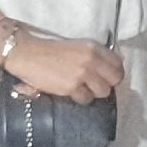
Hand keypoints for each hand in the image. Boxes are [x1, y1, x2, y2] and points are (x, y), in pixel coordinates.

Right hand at [3, 33, 123, 103]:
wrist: (28, 54)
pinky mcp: (72, 86)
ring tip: (82, 89)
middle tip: (96, 86)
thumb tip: (108, 70)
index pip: (118, 63)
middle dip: (108, 84)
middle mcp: (91, 59)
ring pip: (103, 91)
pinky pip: (86, 99)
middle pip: (115, 79)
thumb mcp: (76, 47)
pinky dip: (79, 98)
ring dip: (94, 93)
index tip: (107, 77)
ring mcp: (82, 73)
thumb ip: (93, 56)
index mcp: (93, 47)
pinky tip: (70, 92)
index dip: (114, 73)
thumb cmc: (50, 51)